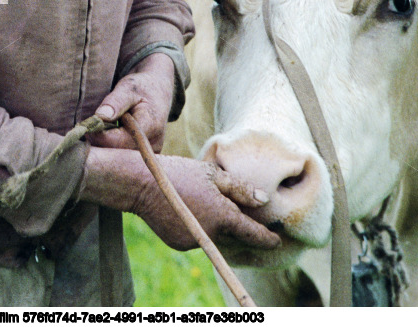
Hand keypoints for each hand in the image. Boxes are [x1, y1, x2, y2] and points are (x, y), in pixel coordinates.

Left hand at [90, 53, 172, 152]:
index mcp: (150, 126)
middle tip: (88, 128)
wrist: (158, 93)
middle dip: (98, 143)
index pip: (117, 141)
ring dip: (102, 146)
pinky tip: (106, 136)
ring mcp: (148, 155)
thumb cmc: (142, 88)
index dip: (98, 135)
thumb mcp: (129, 87)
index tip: (86, 124)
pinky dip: (109, 149)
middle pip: (115, 155)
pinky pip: (120, 159)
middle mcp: (152, 146)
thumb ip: (116, 101)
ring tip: (98, 129)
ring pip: (116, 159)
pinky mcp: (141, 158)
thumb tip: (100, 116)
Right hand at [128, 155, 279, 251]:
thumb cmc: (179, 173)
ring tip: (225, 214)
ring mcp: (193, 242)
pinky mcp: (179, 244)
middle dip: (247, 235)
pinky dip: (205, 231)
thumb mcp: (212, 173)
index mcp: (223, 216)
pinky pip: (200, 239)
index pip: (254, 235)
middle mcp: (211, 234)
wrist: (140, 185)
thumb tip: (264, 199)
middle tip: (258, 226)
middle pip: (237, 240)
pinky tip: (200, 214)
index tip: (277, 239)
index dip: (268, 239)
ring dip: (225, 232)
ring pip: (218, 240)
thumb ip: (240, 188)